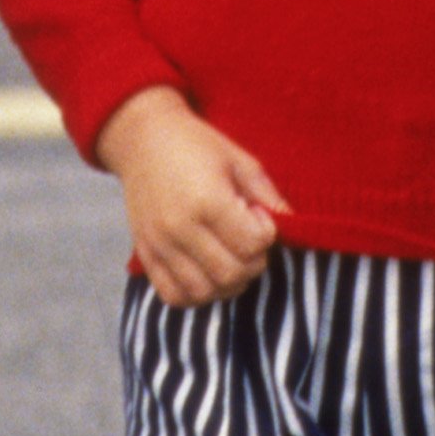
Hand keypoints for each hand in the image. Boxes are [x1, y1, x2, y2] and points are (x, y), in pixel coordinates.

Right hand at [99, 86, 285, 308]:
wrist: (143, 140)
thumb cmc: (196, 145)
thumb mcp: (239, 160)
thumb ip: (267, 195)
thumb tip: (291, 225)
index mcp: (207, 200)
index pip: (252, 244)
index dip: (266, 234)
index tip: (257, 216)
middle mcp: (180, 228)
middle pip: (231, 274)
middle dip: (252, 262)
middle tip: (248, 239)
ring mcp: (160, 245)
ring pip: (204, 292)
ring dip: (227, 283)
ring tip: (230, 257)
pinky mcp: (145, 255)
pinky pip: (173, 296)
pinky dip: (196, 294)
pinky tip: (206, 272)